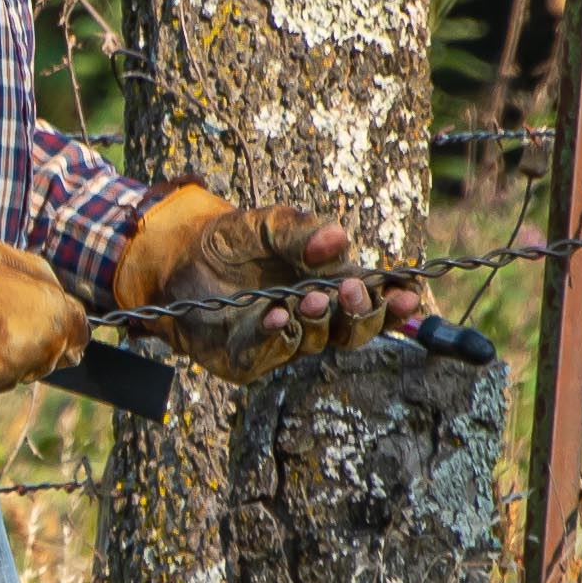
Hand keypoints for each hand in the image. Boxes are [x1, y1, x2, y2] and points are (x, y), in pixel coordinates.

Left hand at [110, 180, 406, 381]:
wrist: (173, 257)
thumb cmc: (229, 240)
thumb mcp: (268, 224)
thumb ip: (301, 231)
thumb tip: (338, 238)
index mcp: (328, 284)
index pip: (373, 298)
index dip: (394, 299)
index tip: (408, 291)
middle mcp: (312, 317)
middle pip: (355, 331)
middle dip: (363, 315)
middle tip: (355, 291)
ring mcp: (281, 340)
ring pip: (317, 342)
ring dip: (320, 320)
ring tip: (313, 297)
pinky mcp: (246, 358)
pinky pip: (269, 352)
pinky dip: (278, 335)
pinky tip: (280, 315)